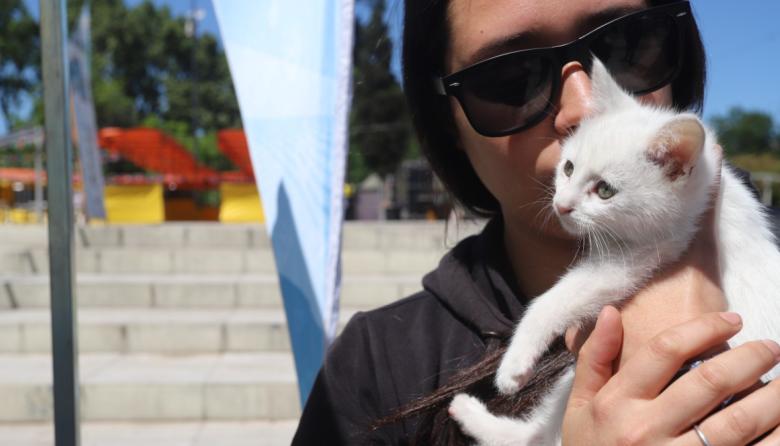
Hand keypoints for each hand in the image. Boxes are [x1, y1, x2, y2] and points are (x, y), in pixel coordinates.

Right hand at [562, 308, 779, 444]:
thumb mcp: (579, 406)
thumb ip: (594, 359)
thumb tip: (611, 312)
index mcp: (616, 403)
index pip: (665, 351)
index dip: (704, 328)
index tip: (732, 320)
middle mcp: (645, 430)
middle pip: (709, 382)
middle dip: (749, 358)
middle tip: (771, 347)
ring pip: (737, 422)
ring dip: (772, 397)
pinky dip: (773, 438)